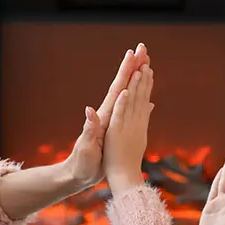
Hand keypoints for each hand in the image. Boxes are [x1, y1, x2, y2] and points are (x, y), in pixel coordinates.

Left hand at [64, 44, 149, 188]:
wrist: (78, 175)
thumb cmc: (82, 162)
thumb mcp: (86, 146)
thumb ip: (89, 128)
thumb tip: (89, 109)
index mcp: (105, 116)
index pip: (117, 88)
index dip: (125, 71)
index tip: (133, 54)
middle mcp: (109, 114)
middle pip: (123, 85)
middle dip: (133, 67)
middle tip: (143, 49)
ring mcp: (112, 120)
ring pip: (128, 94)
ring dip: (137, 79)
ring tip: (146, 64)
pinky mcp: (115, 129)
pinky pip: (130, 111)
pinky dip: (139, 101)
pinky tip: (146, 97)